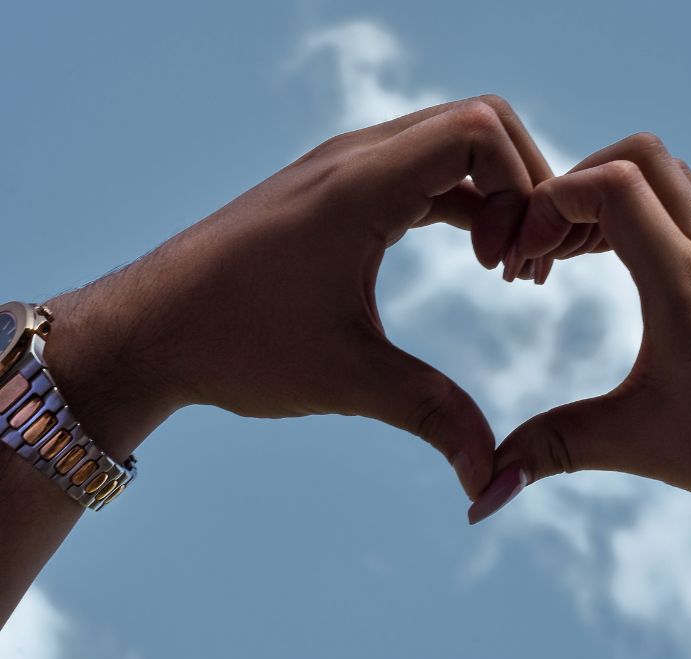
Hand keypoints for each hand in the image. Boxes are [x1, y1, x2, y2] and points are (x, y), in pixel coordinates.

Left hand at [42, 95, 552, 499]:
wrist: (147, 331)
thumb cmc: (233, 345)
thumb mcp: (347, 380)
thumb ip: (433, 417)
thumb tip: (490, 483)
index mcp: (360, 185)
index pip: (479, 130)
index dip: (522, 188)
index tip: (508, 266)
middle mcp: (354, 158)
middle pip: (480, 123)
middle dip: (522, 186)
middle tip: (519, 264)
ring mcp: (344, 168)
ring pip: (452, 143)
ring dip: (494, 193)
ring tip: (500, 266)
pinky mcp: (338, 189)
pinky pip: (424, 171)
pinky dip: (464, 201)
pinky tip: (472, 257)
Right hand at [470, 133, 690, 523]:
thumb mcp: (642, 445)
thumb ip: (556, 450)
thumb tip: (487, 485)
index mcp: (684, 279)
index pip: (611, 183)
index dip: (551, 203)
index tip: (524, 260)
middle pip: (641, 156)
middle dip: (576, 184)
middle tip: (546, 248)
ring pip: (672, 180)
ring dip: (613, 199)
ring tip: (575, 260)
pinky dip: (648, 221)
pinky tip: (629, 278)